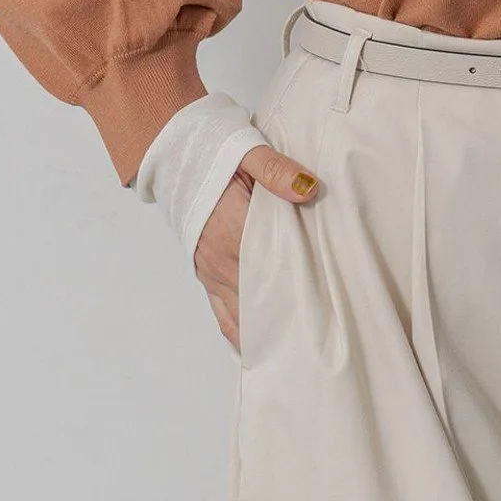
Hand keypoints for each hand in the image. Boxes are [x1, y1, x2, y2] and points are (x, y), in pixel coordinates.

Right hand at [194, 143, 320, 355]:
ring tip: (295, 351)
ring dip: (265, 329)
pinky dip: (239, 331)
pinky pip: (221, 312)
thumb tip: (309, 189)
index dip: (299, 288)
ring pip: (240, 313)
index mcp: (233, 228)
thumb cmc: (214, 150)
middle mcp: (219, 258)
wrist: (175, 151)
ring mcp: (210, 269)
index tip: (326, 308)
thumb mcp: (249, 150)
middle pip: (259, 298)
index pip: (273, 268)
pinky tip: (257, 346)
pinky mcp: (204, 272)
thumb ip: (278, 170)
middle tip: (319, 339)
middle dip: (287, 317)